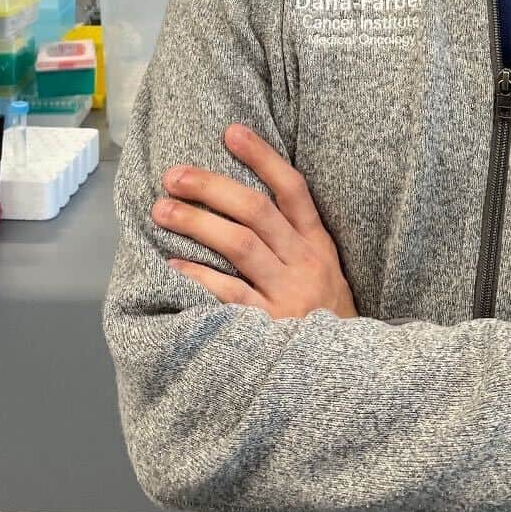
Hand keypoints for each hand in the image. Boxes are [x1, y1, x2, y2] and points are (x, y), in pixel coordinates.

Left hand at [152, 123, 357, 321]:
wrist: (347, 379)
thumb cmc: (324, 320)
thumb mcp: (324, 274)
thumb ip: (293, 243)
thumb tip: (238, 204)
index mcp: (318, 246)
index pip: (293, 190)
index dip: (263, 157)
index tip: (231, 131)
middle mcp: (306, 264)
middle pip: (257, 211)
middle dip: (212, 187)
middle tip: (174, 175)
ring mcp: (289, 295)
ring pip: (240, 245)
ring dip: (197, 222)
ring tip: (162, 210)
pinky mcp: (270, 328)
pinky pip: (229, 294)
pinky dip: (199, 275)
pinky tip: (173, 263)